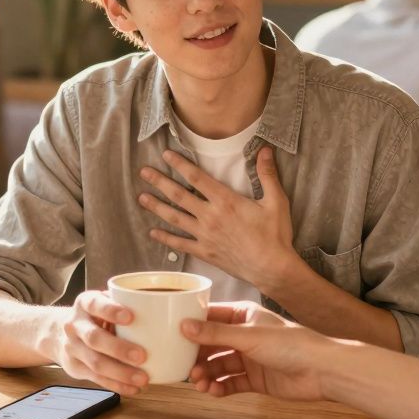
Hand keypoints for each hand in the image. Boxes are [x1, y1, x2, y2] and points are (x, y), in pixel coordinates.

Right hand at [46, 290, 149, 395]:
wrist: (59, 333)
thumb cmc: (94, 316)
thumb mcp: (103, 302)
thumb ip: (125, 304)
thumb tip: (164, 313)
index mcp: (85, 303)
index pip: (95, 304)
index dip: (111, 311)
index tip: (131, 317)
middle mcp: (74, 325)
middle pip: (94, 338)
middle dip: (118, 349)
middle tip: (142, 356)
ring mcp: (72, 348)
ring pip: (95, 362)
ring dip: (120, 373)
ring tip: (143, 378)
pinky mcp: (75, 368)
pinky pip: (96, 379)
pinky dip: (117, 385)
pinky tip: (133, 388)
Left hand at [138, 147, 298, 288]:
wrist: (272, 268)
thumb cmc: (275, 235)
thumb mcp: (276, 201)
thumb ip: (267, 175)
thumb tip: (265, 149)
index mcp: (226, 201)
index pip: (197, 178)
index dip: (180, 164)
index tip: (166, 154)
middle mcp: (210, 216)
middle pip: (179, 195)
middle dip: (160, 182)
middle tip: (144, 172)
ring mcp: (205, 236)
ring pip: (175, 218)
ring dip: (157, 207)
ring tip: (141, 197)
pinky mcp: (205, 252)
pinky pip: (180, 244)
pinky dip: (165, 238)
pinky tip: (153, 232)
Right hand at [182, 302, 331, 400]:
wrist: (322, 371)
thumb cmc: (290, 344)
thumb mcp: (249, 336)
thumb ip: (216, 334)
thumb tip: (183, 326)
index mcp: (243, 316)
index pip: (210, 317)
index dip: (191, 326)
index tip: (171, 334)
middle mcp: (244, 335)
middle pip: (211, 345)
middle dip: (197, 356)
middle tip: (185, 367)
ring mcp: (250, 358)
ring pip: (219, 365)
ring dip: (207, 374)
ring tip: (199, 383)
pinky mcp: (255, 379)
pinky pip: (231, 383)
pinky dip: (220, 387)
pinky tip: (212, 392)